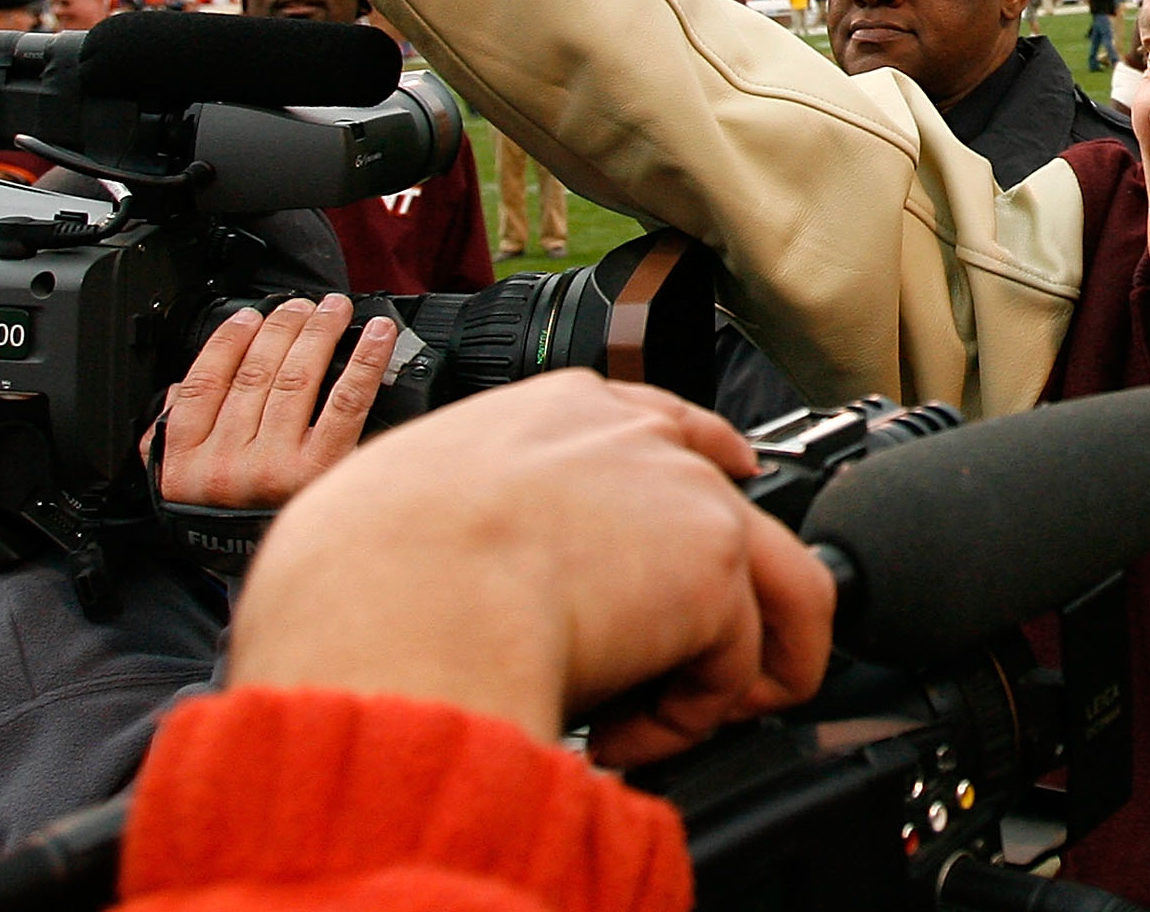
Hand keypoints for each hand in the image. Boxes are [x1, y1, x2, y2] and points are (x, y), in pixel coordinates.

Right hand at [147, 294, 394, 510]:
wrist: (273, 582)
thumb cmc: (228, 528)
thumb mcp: (177, 490)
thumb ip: (170, 437)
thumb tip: (178, 389)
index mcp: (186, 462)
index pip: (202, 383)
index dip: (226, 342)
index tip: (248, 317)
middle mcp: (226, 462)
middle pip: (255, 375)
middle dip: (282, 328)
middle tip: (301, 305)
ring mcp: (273, 466)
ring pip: (297, 379)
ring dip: (319, 333)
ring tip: (334, 310)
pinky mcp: (321, 471)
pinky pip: (345, 402)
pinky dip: (363, 362)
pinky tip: (376, 336)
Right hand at [227, 372, 833, 765]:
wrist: (398, 601)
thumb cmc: (363, 569)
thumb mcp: (398, 505)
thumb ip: (456, 519)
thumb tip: (446, 574)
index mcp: (555, 413)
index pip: (661, 425)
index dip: (697, 478)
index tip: (708, 514)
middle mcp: (637, 438)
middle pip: (733, 504)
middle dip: (722, 595)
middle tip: (679, 670)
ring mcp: (688, 496)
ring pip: (786, 583)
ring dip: (736, 667)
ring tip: (678, 718)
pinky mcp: (714, 569)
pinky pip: (738, 668)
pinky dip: (689, 719)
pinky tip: (626, 737)